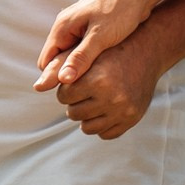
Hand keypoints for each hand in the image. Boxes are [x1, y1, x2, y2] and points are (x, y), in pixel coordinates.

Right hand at [36, 0, 155, 89]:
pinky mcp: (94, 27)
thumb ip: (80, 58)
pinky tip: (103, 69)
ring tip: (95, 82)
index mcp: (63, 26)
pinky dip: (91, 59)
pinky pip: (85, 49)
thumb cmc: (121, 10)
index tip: (70, 92)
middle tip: (85, 89)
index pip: (47, 61)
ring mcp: (81, 26)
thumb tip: (62, 80)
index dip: (54, 77)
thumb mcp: (100, 36)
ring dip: (80, 67)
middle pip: (58, 59)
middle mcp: (68, 25)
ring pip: (73, 54)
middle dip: (67, 73)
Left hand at [53, 25, 164, 139]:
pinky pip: (105, 134)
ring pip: (87, 127)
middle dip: (76, 102)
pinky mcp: (132, 119)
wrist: (147, 52)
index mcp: (98, 79)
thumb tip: (37, 87)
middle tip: (88, 89)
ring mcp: (123, 111)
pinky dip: (102, 124)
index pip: (64, 96)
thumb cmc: (112, 50)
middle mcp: (112, 97)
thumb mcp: (88, 54)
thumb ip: (62, 68)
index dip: (68, 88)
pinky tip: (106, 108)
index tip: (78, 80)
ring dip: (87, 115)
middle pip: (73, 113)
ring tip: (95, 99)